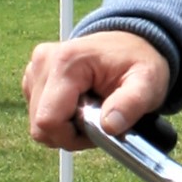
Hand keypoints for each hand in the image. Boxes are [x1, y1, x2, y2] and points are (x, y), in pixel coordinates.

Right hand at [23, 31, 170, 149]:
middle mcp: (44, 61)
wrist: (131, 44)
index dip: (71, 137)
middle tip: (97, 120)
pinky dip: (57, 117)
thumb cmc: (139, 63)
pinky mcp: (34, 75)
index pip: (48, 121)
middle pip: (39, 124)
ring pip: (37, 121)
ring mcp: (36, 67)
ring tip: (90, 111)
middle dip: (69, 133)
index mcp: (65, 62)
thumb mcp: (147, 83)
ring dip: (63, 126)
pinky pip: (37, 111)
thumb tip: (109, 127)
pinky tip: (78, 105)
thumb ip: (131, 104)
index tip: (98, 129)